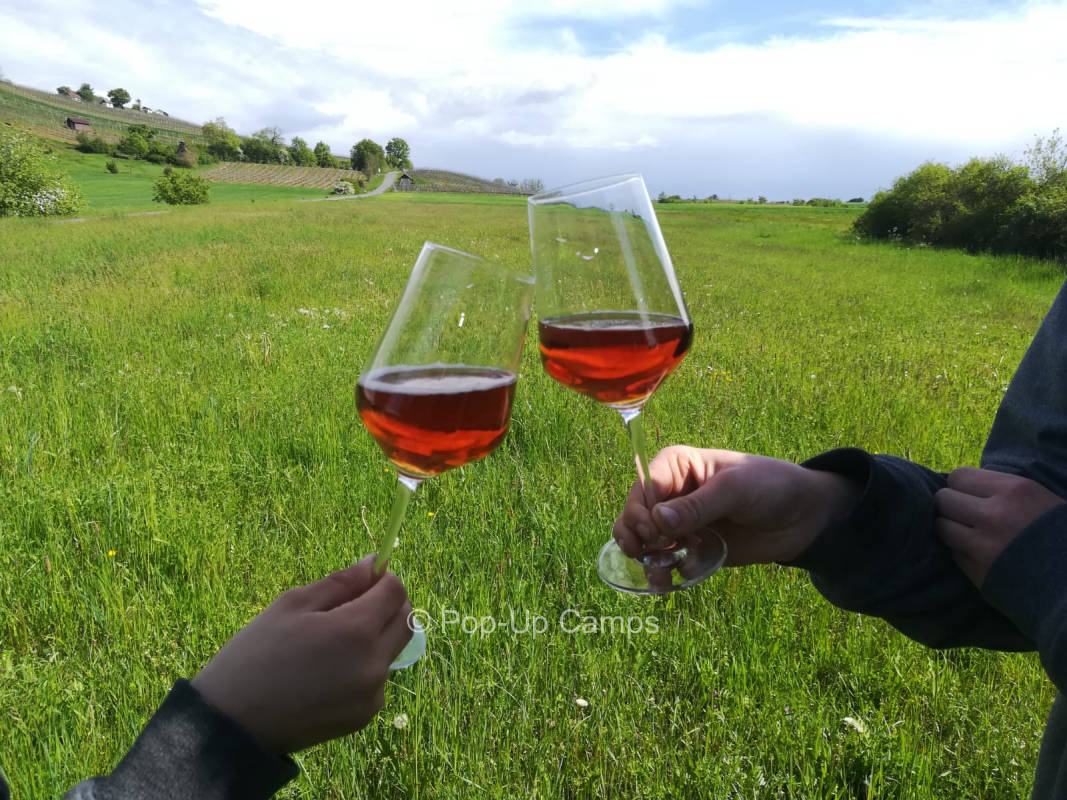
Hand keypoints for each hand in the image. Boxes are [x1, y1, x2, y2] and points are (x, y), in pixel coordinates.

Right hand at [192, 555, 411, 754]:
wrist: (233, 724)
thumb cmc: (256, 654)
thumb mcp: (293, 605)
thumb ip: (341, 582)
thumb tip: (374, 563)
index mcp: (356, 631)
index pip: (395, 592)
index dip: (383, 578)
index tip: (364, 578)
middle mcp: (374, 664)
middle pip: (405, 621)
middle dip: (389, 604)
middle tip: (355, 602)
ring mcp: (372, 694)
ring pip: (392, 650)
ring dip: (376, 635)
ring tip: (330, 640)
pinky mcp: (365, 716)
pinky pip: (377, 678)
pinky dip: (364, 665)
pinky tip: (327, 669)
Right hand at [613, 446, 862, 565]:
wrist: (803, 518)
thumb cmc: (771, 486)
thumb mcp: (735, 490)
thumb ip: (698, 506)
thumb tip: (658, 521)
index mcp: (677, 465)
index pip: (644, 485)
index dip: (641, 509)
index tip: (654, 532)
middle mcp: (671, 492)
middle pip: (635, 513)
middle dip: (637, 535)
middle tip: (652, 553)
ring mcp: (678, 522)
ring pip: (643, 540)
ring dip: (643, 558)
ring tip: (658, 577)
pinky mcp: (690, 548)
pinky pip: (663, 562)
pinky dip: (660, 573)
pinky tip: (668, 584)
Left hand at [935, 468, 1063, 587]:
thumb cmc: (1063, 537)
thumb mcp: (1039, 499)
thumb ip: (1003, 491)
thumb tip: (967, 488)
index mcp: (1014, 490)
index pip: (958, 476)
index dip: (961, 486)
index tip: (969, 494)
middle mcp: (993, 515)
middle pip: (943, 500)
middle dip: (951, 506)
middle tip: (964, 515)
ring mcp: (982, 546)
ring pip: (941, 528)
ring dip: (951, 530)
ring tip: (968, 535)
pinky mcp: (977, 573)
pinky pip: (953, 555)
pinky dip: (960, 554)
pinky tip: (978, 556)